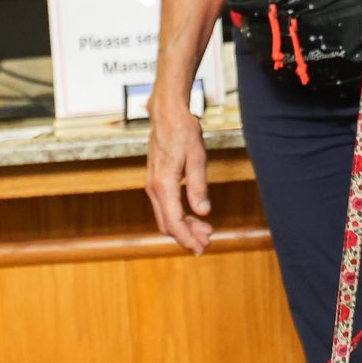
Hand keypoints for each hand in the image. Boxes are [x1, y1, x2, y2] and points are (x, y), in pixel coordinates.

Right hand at [144, 96, 213, 253]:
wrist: (167, 114)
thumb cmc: (183, 131)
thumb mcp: (197, 158)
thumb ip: (198, 186)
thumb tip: (203, 211)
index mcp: (164, 185)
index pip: (174, 222)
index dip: (187, 239)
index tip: (201, 248)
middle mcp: (155, 189)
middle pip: (167, 224)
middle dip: (187, 237)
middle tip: (207, 242)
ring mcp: (154, 186)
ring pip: (166, 217)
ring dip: (184, 227)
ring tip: (206, 230)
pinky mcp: (157, 182)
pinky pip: (166, 207)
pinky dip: (179, 215)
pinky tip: (194, 215)